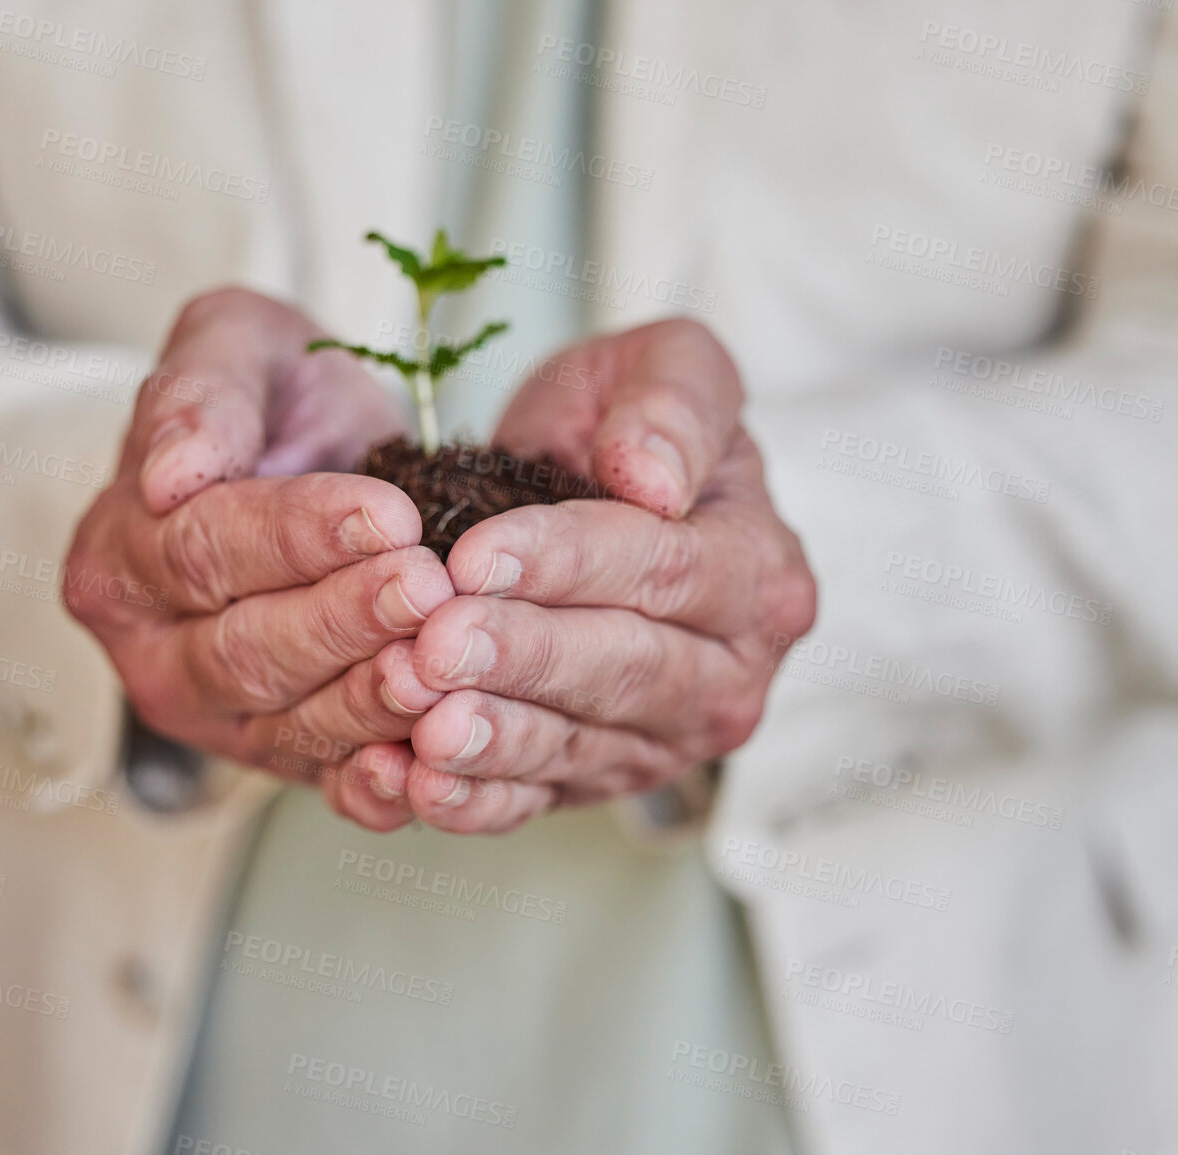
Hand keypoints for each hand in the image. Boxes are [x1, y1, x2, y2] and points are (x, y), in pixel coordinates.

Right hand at [64, 288, 454, 803]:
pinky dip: (373, 788)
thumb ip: (200, 391)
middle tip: (428, 589)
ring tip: (440, 668)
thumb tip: (170, 475)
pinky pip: (324, 781)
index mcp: (121, 552)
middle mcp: (154, 650)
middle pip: (247, 647)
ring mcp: (218, 716)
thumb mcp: (233, 346)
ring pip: (291, 721)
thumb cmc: (272, 400)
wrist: (315, 460)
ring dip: (370, 702)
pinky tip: (423, 773)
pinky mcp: (279, 756)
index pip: (206, 546)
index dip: (298, 534)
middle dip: (344, 621)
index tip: (386, 513)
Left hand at [333, 319, 817, 833]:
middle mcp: (729, 669)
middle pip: (623, 668)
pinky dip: (475, 802)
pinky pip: (537, 800)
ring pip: (578, 743)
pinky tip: (417, 788)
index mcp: (759, 567)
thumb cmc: (626, 424)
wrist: (596, 491)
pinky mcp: (597, 779)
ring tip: (424, 729)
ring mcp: (664, 737)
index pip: (664, 569)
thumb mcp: (668, 367)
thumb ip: (677, 402)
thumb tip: (652, 475)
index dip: (564, 563)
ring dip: (496, 741)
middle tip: (435, 647)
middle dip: (522, 658)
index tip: (475, 556)